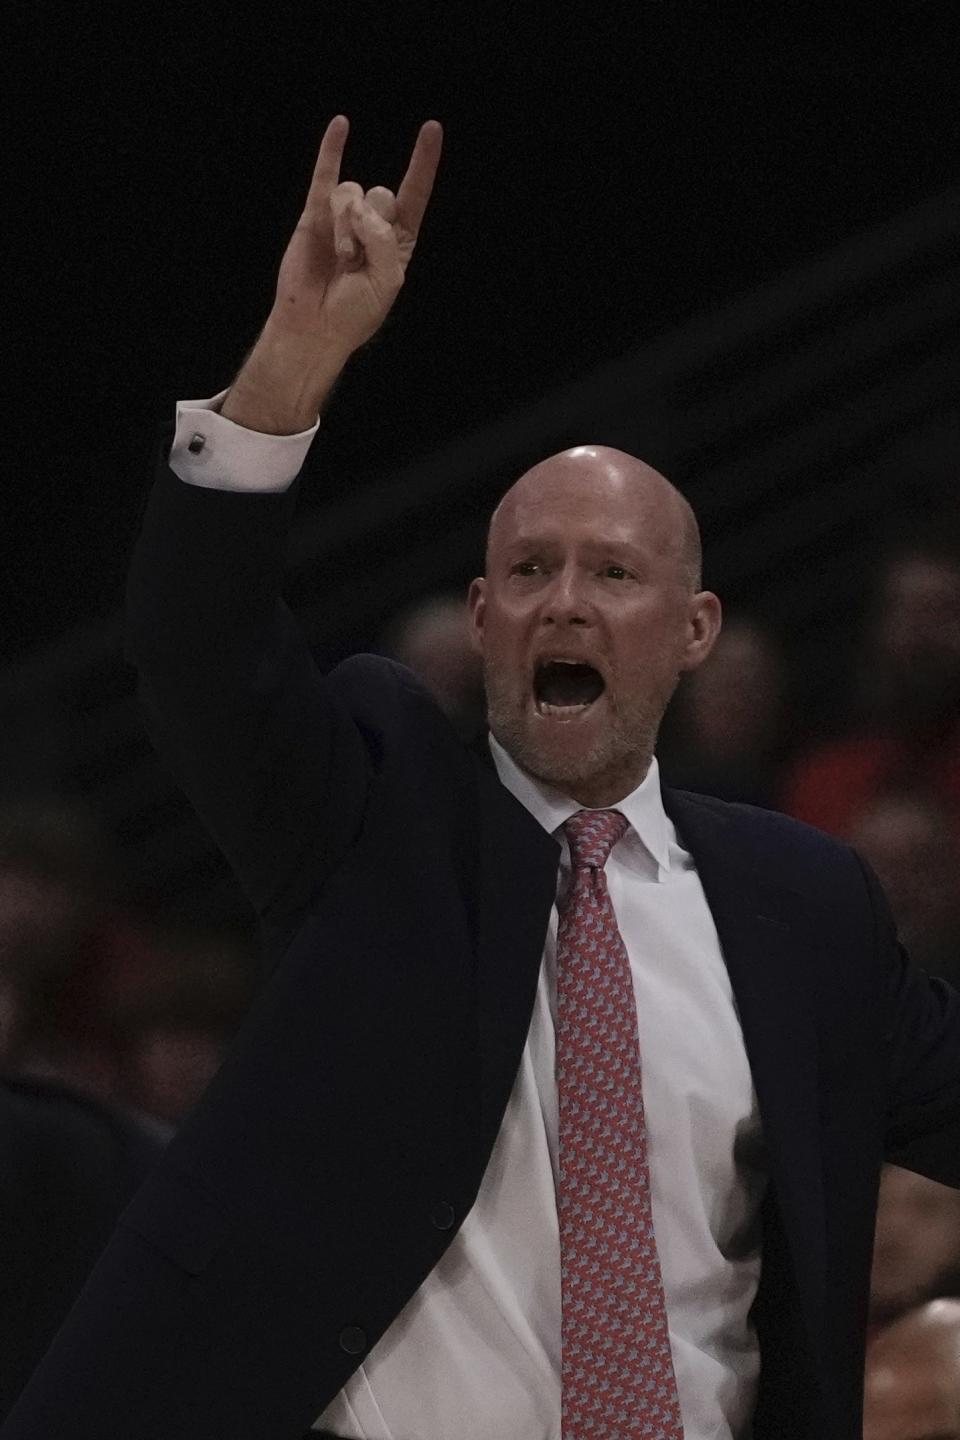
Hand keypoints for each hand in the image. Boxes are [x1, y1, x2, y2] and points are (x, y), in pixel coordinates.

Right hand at [269, 113, 442, 357]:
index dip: (423, 164)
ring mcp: (343, 218)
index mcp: (397, 242)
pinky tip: (341, 125)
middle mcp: (373, 225)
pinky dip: (332, 149)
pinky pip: (325, 175)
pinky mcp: (315, 215)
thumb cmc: (354, 313)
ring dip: (346, 227)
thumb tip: (359, 206)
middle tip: (356, 259)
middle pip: (381, 194)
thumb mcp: (386, 282)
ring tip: (340, 258)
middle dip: (370, 225)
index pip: (415, 195)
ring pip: (351, 193)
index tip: (432, 129)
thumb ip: (383, 241)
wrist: (314, 326)